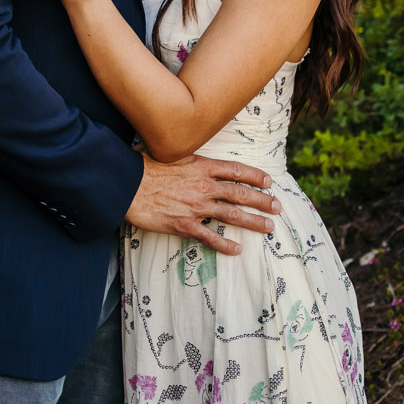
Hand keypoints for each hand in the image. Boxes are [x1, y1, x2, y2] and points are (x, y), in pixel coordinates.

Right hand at [126, 153, 278, 255]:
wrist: (126, 185)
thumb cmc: (143, 166)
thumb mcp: (170, 153)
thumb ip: (187, 157)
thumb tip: (190, 153)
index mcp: (202, 166)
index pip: (236, 170)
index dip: (255, 176)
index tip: (268, 181)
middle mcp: (204, 186)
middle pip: (241, 194)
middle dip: (262, 201)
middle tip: (277, 207)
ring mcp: (196, 207)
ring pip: (232, 215)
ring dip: (253, 222)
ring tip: (268, 227)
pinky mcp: (185, 225)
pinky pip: (210, 237)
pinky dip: (225, 245)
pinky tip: (237, 250)